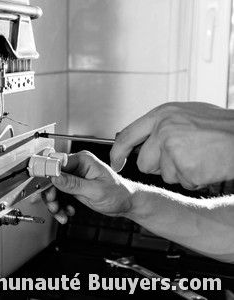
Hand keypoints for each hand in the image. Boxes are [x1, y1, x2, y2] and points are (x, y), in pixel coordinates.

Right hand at [42, 151, 132, 223]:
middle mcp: (77, 166)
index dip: (48, 174)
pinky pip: (60, 195)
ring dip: (55, 203)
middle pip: (53, 177)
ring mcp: (75, 177)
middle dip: (51, 193)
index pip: (58, 163)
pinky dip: (60, 206)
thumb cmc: (118, 193)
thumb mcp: (96, 190)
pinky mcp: (74, 187)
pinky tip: (67, 212)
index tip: (42, 186)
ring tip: (61, 213)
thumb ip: (74, 184)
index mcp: (83, 160)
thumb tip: (56, 177)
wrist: (125, 203)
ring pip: (54, 188)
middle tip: (54, 205)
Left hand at [110, 102, 233, 188]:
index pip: (127, 136)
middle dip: (161, 166)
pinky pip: (183, 183)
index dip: (118, 152)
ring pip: (165, 175)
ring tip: (200, 156)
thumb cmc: (219, 126)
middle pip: (144, 163)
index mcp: (162, 114)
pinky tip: (208, 165)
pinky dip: (195, 179)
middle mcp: (163, 129)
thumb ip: (161, 127)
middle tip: (185, 156)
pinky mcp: (186, 166)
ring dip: (181, 172)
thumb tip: (142, 142)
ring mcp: (173, 148)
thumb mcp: (185, 115)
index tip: (116, 163)